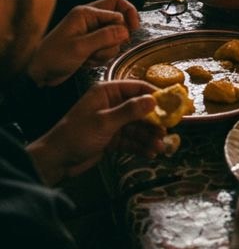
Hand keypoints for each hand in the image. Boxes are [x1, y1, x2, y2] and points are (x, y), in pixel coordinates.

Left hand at [26, 0, 139, 85]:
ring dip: (107, 50)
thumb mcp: (80, 47)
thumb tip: (125, 30)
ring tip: (90, 57)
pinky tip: (88, 61)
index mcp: (86, 13)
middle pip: (118, 20)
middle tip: (109, 46)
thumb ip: (104, 37)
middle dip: (117, 36)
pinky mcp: (90, 45)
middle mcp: (90, 20)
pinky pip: (107, 48)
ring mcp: (90, 33)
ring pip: (114, 37)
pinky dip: (102, 56)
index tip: (132, 31)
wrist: (39, 73)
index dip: (127, 19)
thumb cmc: (52, 57)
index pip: (117, 7)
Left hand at [27, 80, 161, 184]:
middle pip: (140, 109)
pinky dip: (140, 146)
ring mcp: (112, 122)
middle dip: (154, 121)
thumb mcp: (104, 121)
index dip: (155, 95)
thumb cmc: (77, 135)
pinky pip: (131, 140)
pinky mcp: (111, 138)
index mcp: (107, 92)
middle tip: (168, 130)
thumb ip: (129, 111)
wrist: (57, 160)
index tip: (171, 104)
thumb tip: (153, 100)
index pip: (136, 88)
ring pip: (137, 127)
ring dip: (149, 136)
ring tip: (161, 146)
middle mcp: (111, 104)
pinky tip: (150, 152)